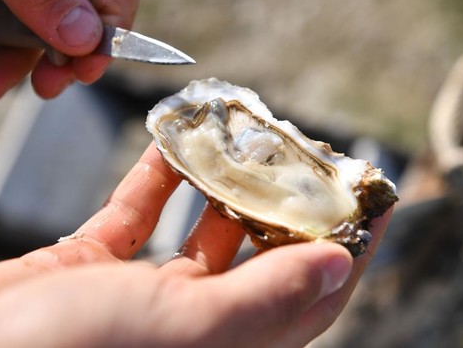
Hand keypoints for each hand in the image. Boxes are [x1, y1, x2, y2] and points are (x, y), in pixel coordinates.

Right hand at [0, 144, 392, 347]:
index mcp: (223, 347)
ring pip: (198, 230)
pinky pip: (134, 216)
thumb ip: (259, 301)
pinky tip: (168, 142)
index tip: (374, 196)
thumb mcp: (174, 330)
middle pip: (259, 254)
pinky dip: (153, 179)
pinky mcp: (88, 272)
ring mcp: (138, 297)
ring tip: (236, 135)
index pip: (311, 295)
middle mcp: (188, 326)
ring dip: (218, 181)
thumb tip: (338, 269)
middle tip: (299, 149)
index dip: (349, 245)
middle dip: (282, 200)